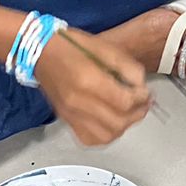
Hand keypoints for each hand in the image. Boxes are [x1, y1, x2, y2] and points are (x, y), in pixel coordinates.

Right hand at [31, 26, 151, 144]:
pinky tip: (110, 122)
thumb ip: (129, 69)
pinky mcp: (66, 120)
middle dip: (137, 114)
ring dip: (123, 127)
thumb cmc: (70, 45)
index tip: (145, 92)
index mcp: (89, 80)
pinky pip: (89, 139)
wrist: (40, 52)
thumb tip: (142, 88)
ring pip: (106, 136)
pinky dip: (105, 135)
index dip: (141, 99)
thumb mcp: (106, 48)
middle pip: (118, 122)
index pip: (125, 102)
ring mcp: (71, 114)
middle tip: (142, 104)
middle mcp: (78, 101)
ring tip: (128, 113)